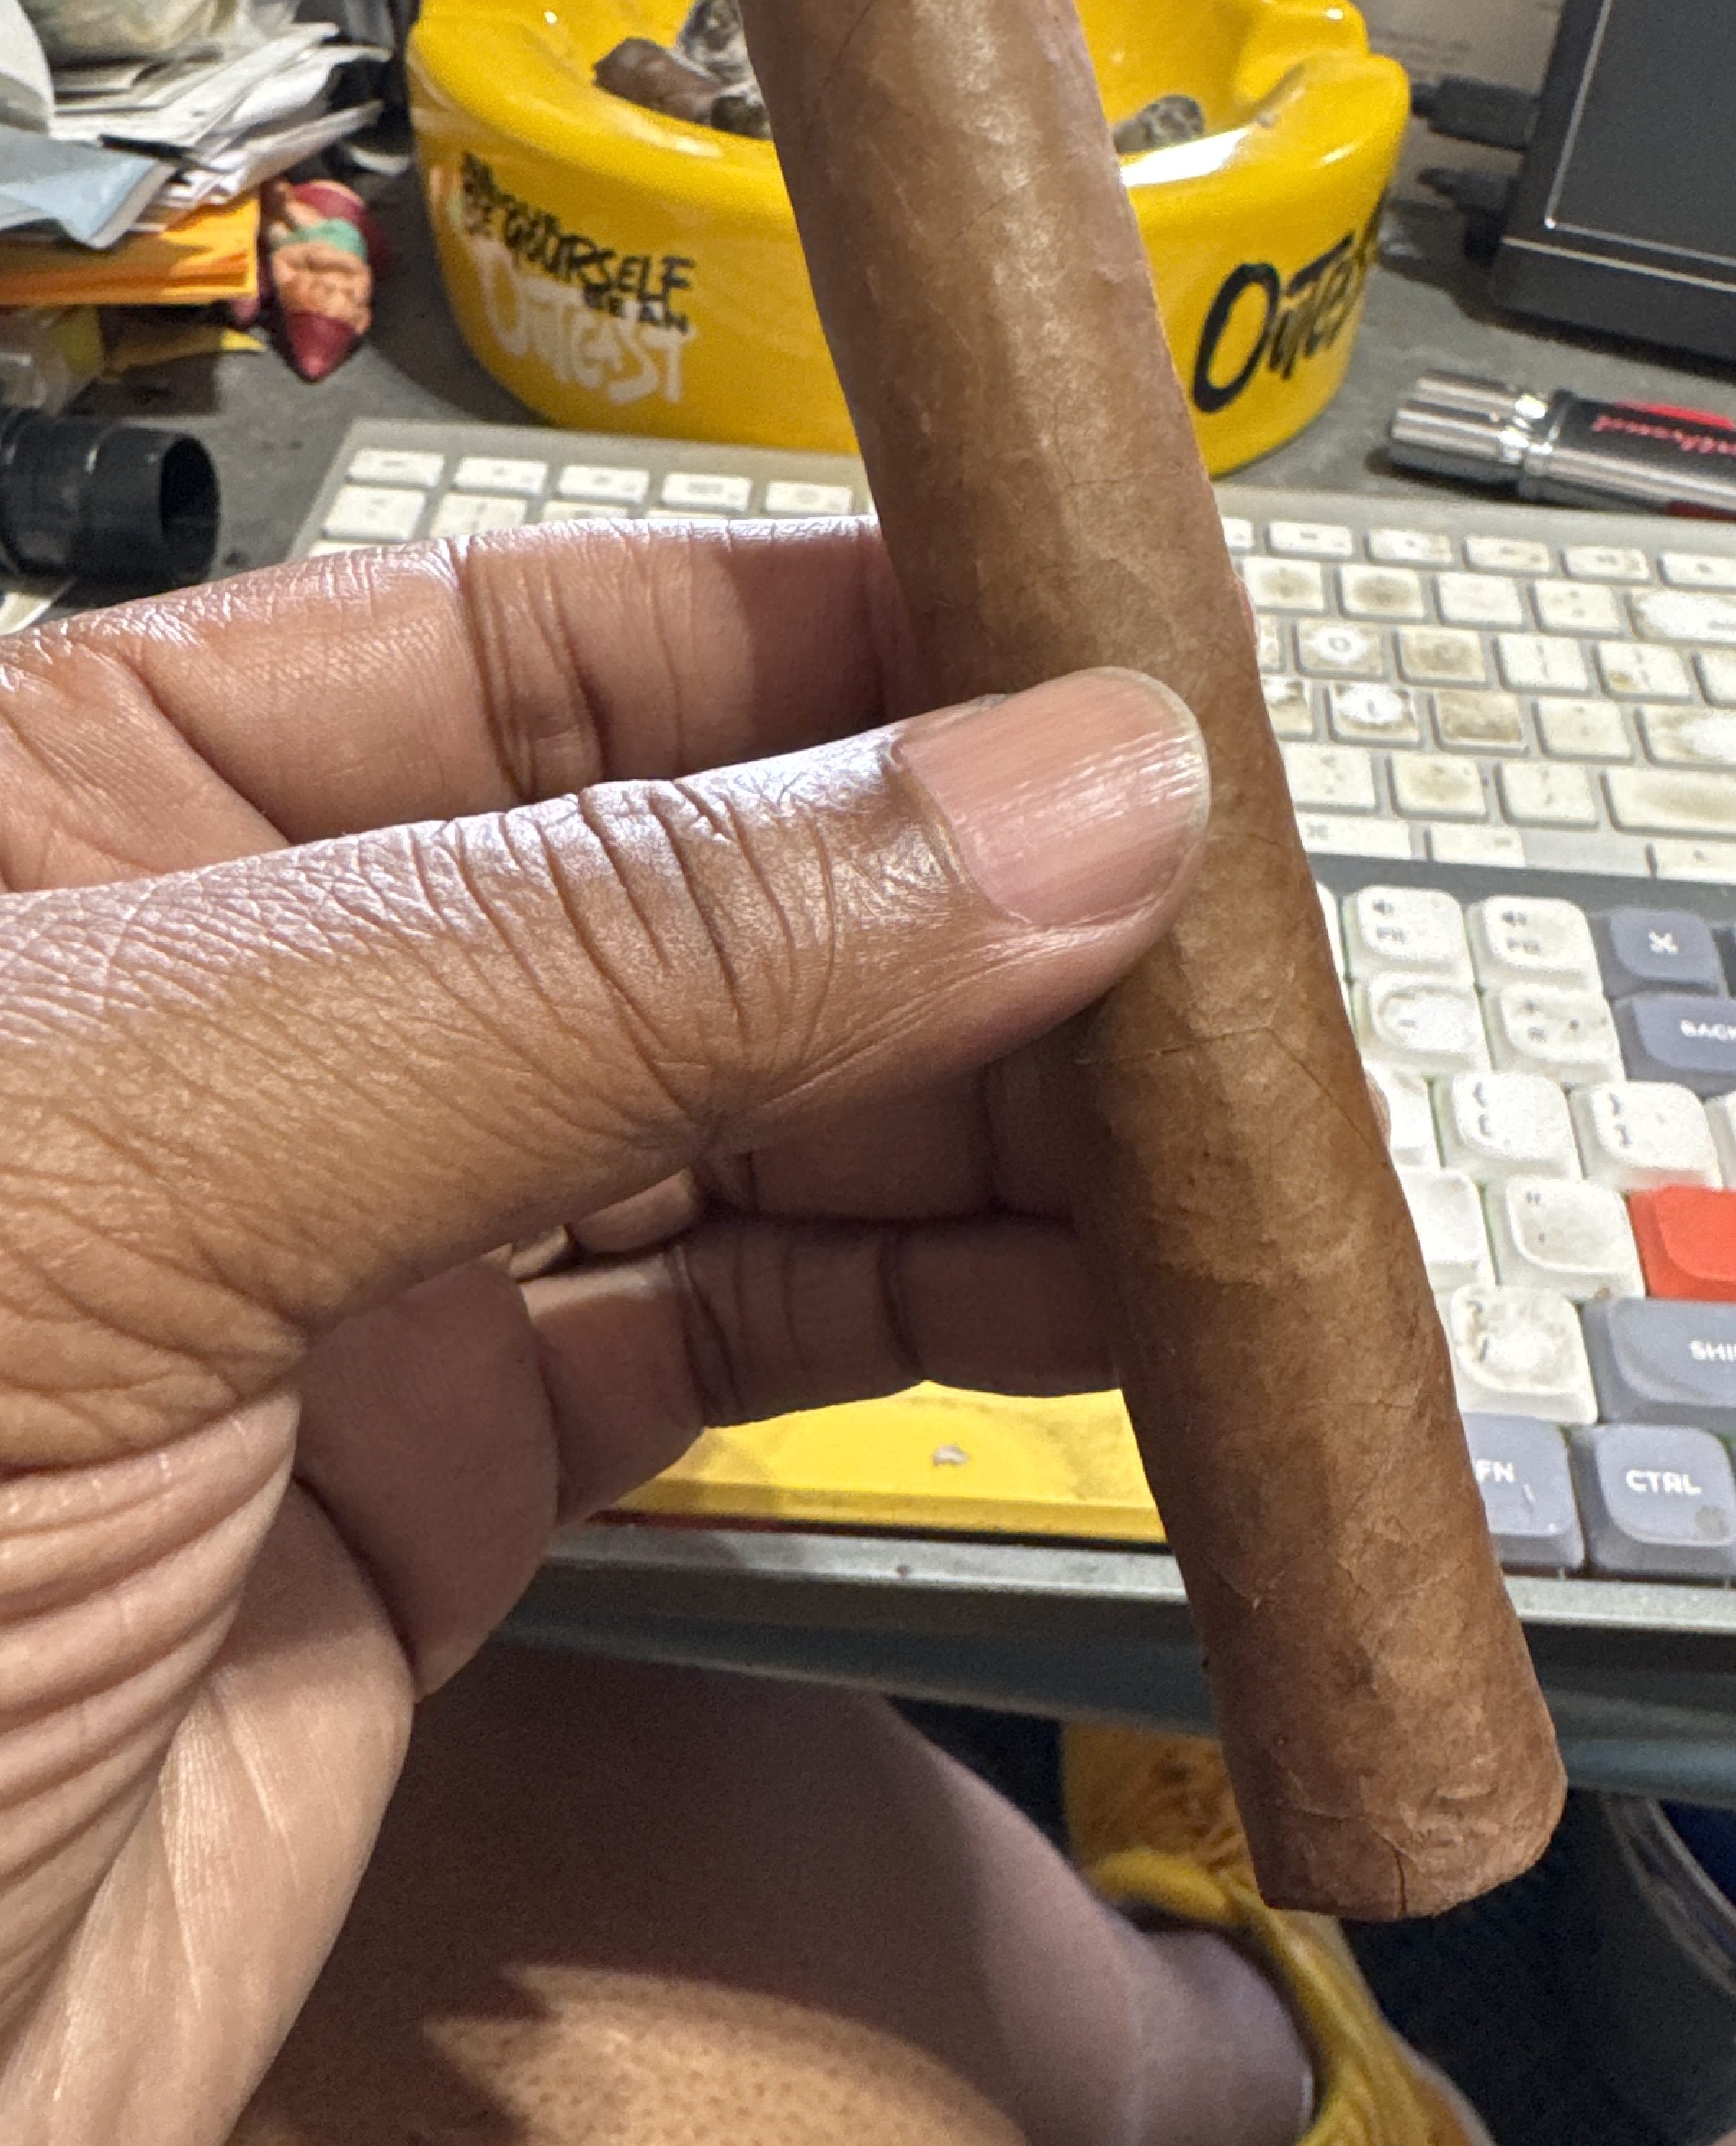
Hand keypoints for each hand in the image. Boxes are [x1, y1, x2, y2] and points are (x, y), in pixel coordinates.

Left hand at [0, 521, 1207, 2145]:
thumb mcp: (147, 1160)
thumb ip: (608, 955)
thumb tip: (1050, 796)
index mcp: (98, 826)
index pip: (537, 646)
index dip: (835, 643)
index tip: (1107, 667)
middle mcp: (248, 1025)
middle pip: (693, 890)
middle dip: (963, 908)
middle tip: (1214, 946)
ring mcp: (346, 1268)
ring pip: (750, 1122)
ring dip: (989, 1118)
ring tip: (1203, 1131)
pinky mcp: (432, 1502)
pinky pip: (735, 1340)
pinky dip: (925, 1307)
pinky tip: (1086, 1286)